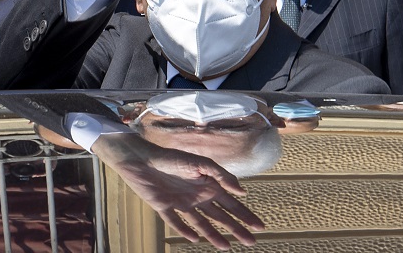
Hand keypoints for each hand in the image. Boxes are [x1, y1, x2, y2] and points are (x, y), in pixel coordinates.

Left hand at [92, 134, 263, 249]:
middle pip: (221, 217)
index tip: (260, 227)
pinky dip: (185, 231)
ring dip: (214, 235)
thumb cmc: (173, 157)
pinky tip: (195, 239)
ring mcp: (182, 203)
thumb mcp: (200, 163)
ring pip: (202, 223)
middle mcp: (198, 195)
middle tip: (251, 242)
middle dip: (237, 229)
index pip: (231, 204)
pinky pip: (177, 223)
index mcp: (209, 184)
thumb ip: (221, 176)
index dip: (245, 215)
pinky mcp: (165, 208)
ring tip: (227, 247)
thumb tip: (242, 192)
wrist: (142, 159)